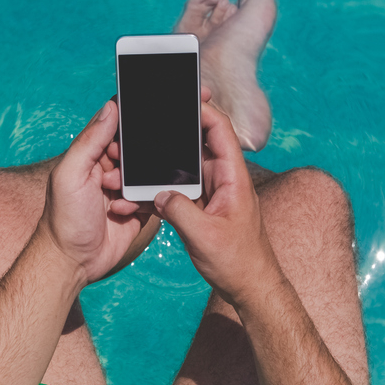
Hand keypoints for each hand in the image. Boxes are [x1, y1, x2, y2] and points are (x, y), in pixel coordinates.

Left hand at [38, 99, 147, 283]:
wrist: (73, 262)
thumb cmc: (63, 218)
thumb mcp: (71, 174)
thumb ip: (90, 140)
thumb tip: (112, 106)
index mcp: (92, 151)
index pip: (118, 122)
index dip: (134, 114)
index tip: (150, 114)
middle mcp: (111, 165)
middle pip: (140, 146)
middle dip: (139, 157)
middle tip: (118, 177)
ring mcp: (126, 186)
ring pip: (151, 171)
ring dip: (137, 185)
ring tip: (114, 199)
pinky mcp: (140, 207)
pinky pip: (156, 195)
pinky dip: (145, 202)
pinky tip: (122, 212)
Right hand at [151, 100, 282, 305]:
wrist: (249, 287)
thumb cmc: (238, 262)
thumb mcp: (205, 237)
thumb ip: (179, 210)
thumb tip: (156, 193)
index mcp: (233, 177)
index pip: (219, 129)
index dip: (201, 108)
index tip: (179, 97)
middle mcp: (223, 178)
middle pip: (197, 142)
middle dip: (173, 131)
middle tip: (147, 120)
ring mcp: (212, 191)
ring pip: (183, 166)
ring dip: (161, 164)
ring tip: (135, 160)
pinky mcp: (201, 206)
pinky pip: (178, 188)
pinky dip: (160, 187)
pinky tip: (138, 192)